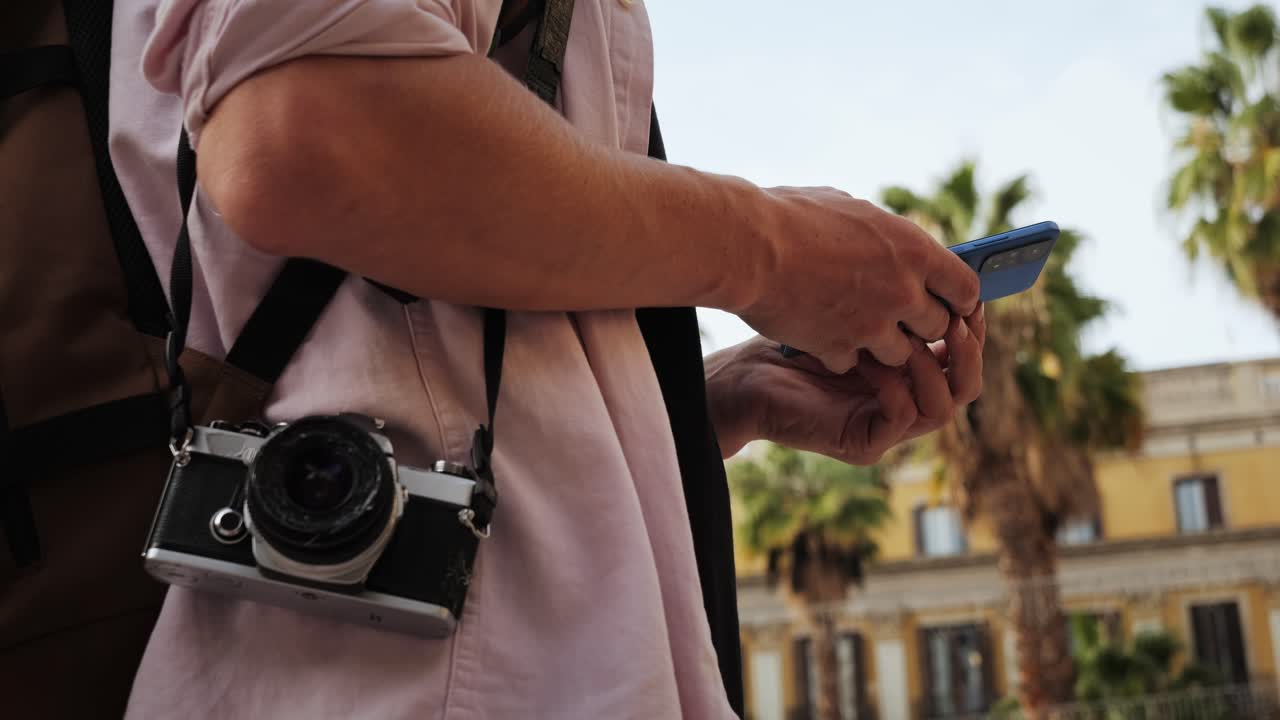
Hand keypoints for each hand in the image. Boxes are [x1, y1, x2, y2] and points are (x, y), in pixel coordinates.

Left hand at [706, 305, 984, 462]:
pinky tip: (871, 359)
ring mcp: (886, 429)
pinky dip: (895, 385)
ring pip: (944, 406)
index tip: (971, 297)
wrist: (743, 375)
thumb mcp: (851, 310)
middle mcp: (905, 404)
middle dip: (966, 348)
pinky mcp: (863, 443)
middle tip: (956, 318)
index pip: (962, 357)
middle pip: (966, 384)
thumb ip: (892, 299)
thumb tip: (936, 265)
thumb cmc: (790, 336)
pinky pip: (903, 415)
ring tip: (914, 335)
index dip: (972, 328)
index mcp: (908, 374)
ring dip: (933, 366)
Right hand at [736, 187, 979, 372]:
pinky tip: (819, 335)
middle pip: (937, 328)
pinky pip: (852, 364)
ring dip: (881, 346)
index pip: (966, 287)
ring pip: (901, 354)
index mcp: (912, 249)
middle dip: (920, 326)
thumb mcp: (850, 210)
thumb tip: (892, 242)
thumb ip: (882, 236)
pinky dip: (837, 354)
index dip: (959, 299)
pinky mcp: (838, 348)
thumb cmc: (789, 216)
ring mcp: (871, 325)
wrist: (745, 247)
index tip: (948, 303)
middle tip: (897, 318)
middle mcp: (901, 291)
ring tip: (855, 328)